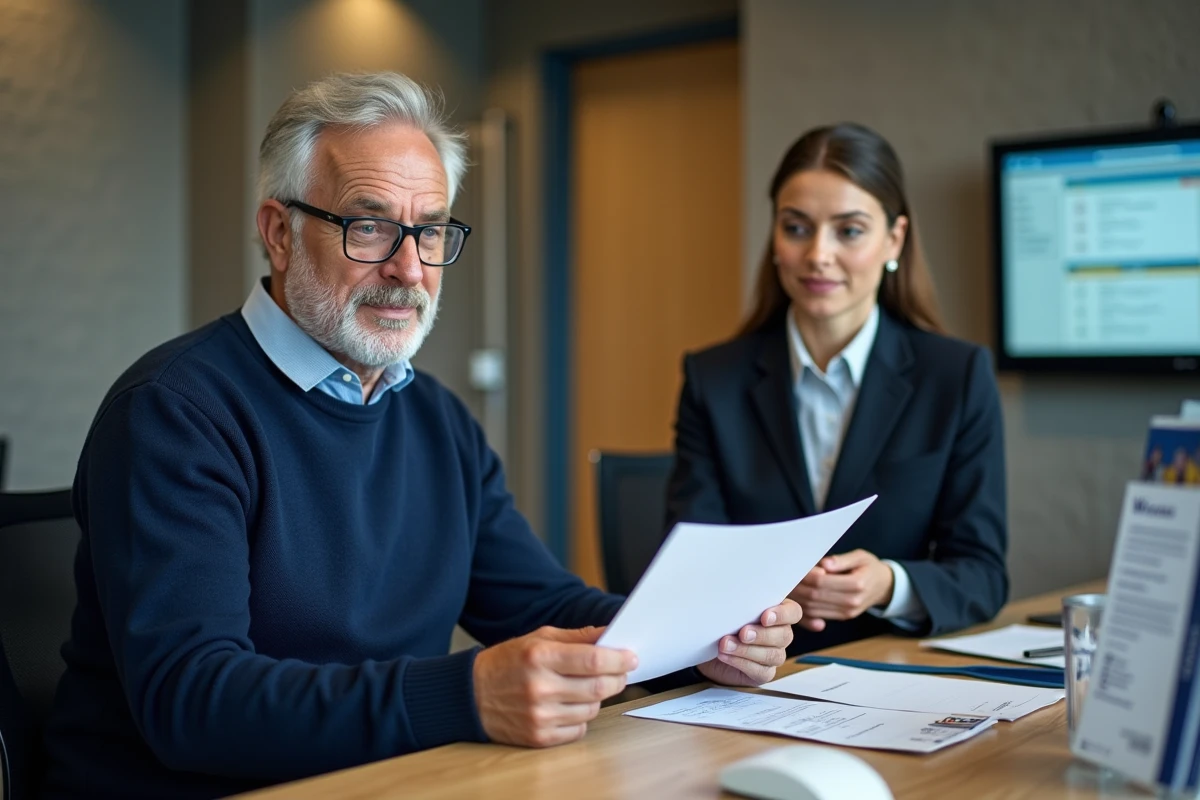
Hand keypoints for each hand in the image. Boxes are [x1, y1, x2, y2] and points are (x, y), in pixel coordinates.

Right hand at [472, 626, 636, 747]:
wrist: (471, 695)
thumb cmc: (507, 663)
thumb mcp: (537, 638)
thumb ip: (575, 637)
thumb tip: (608, 636)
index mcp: (540, 657)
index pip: (592, 660)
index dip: (618, 659)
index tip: (631, 657)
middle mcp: (540, 687)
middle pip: (598, 687)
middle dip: (616, 678)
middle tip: (621, 672)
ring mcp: (540, 715)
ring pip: (591, 709)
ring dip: (598, 698)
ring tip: (588, 687)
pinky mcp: (539, 737)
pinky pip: (578, 730)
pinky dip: (581, 718)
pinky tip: (571, 705)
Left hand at [696, 600, 800, 685]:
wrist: (707, 648)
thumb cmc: (722, 623)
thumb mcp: (729, 610)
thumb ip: (738, 604)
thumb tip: (730, 596)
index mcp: (777, 613)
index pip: (793, 612)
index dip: (783, 614)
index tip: (765, 617)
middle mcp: (780, 634)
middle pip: (784, 635)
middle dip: (762, 634)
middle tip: (742, 633)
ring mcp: (773, 655)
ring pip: (772, 654)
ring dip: (747, 650)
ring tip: (725, 644)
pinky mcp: (763, 673)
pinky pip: (760, 671)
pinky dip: (741, 662)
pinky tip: (725, 656)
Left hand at [788, 550, 894, 631]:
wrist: (884, 586)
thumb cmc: (870, 567)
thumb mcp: (861, 557)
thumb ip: (842, 560)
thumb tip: (823, 564)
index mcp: (857, 584)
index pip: (822, 581)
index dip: (805, 576)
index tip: (792, 568)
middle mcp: (851, 601)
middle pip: (815, 596)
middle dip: (797, 587)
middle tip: (782, 577)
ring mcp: (846, 612)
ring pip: (813, 608)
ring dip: (797, 599)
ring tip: (785, 586)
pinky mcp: (841, 616)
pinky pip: (817, 615)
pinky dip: (803, 608)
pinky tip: (794, 598)